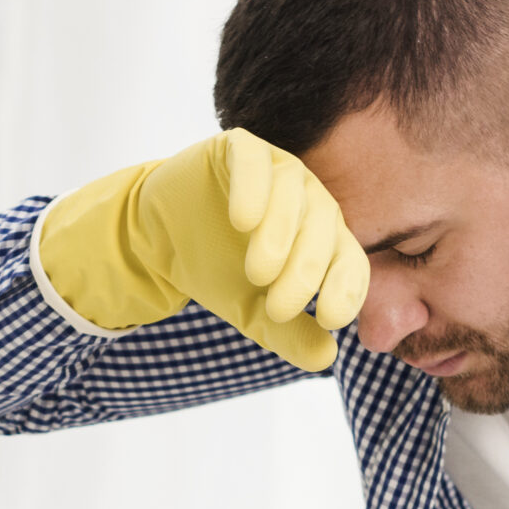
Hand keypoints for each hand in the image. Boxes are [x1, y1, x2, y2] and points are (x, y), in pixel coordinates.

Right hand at [37, 128, 369, 371]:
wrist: (159, 241)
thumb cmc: (214, 272)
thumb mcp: (250, 312)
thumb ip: (288, 334)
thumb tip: (327, 359)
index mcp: (322, 238)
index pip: (349, 260)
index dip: (345, 289)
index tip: (328, 319)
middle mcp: (308, 200)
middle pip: (325, 227)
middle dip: (306, 270)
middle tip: (279, 307)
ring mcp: (276, 171)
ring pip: (294, 192)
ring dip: (281, 233)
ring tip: (259, 271)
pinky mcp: (240, 150)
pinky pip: (254, 162)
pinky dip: (252, 188)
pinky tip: (242, 221)